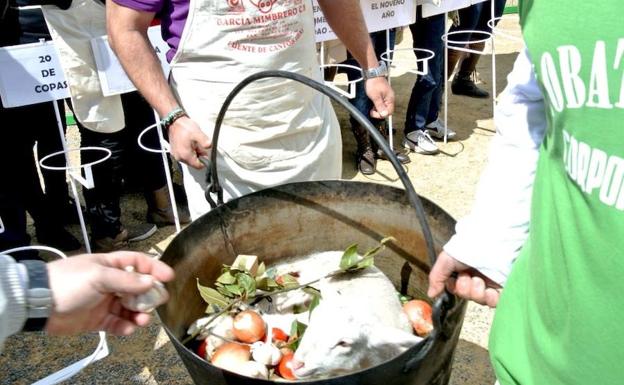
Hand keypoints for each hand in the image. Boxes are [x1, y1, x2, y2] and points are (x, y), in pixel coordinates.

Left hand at [45, 251, 174, 335]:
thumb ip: (127, 281)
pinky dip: (125, 327)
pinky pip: (118, 324)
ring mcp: (105, 302)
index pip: (138, 263)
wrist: (38, 304)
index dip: (154, 268)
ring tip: (142, 320)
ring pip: (130, 308)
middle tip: (157, 303)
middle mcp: (110, 283)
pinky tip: (128, 328)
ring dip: (139, 314)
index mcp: (110, 265)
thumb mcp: (99, 276)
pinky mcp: (98, 320)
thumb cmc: (67, 282)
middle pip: (138, 288)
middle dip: (149, 296)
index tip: (168, 277)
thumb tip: (151, 282)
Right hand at [168, 116, 211, 168]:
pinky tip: (189, 143)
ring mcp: (176, 155)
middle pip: (194, 163)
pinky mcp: (174, 151)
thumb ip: (205, 141)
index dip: (204, 160)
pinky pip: (184, 155)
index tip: (205, 152)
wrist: (174, 121)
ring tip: (193, 143)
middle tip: (198, 145)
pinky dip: (188, 151)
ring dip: (193, 153)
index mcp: (185, 155)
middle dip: (198, 155)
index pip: (198, 166)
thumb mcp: (197, 133)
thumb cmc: (184, 127)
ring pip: (189, 159)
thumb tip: (209, 146)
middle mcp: (179, 157)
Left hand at [365, 77, 394, 118]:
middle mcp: (390, 98)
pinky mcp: (382, 95)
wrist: (372, 73)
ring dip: (376, 108)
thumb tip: (384, 114)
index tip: (373, 113)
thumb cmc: (374, 83)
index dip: (381, 115)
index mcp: (390, 99)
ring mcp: (386, 96)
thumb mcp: (375, 96)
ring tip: (371, 105)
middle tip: (371, 110)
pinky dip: (376, 104)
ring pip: (383, 107)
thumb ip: (380, 106)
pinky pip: (381, 103)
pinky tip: (372, 102)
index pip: (389, 112)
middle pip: (386, 110)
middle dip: (378, 112)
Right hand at [427, 251, 501, 307]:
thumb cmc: (470, 245)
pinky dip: (491, 300)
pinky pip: (495, 302)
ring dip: (477, 293)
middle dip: (465, 289)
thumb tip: (431, 294)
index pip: (455, 289)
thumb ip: (437, 277)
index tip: (455, 279)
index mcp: (463, 271)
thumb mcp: (447, 258)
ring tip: (479, 281)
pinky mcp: (503, 288)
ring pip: (479, 300)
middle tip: (468, 277)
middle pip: (467, 296)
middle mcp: (475, 278)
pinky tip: (490, 291)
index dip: (454, 287)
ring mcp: (490, 283)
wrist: (492, 241)